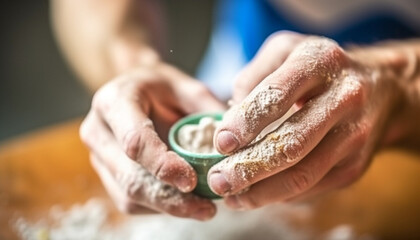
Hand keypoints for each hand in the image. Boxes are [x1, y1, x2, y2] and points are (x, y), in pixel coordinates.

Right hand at [80, 63, 225, 219]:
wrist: (136, 90)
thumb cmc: (163, 87)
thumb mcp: (188, 87)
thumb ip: (208, 111)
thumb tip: (235, 146)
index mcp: (114, 101)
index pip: (135, 140)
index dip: (163, 165)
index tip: (192, 180)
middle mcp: (98, 131)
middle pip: (129, 177)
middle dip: (170, 198)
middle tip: (206, 208)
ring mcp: (99, 156)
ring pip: (128, 196)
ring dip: (167, 208)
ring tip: (202, 208)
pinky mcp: (107, 175)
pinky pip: (131, 202)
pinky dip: (160, 207)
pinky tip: (185, 204)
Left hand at [208, 31, 404, 208]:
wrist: (380, 88)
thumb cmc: (319, 69)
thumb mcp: (285, 52)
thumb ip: (253, 76)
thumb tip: (229, 116)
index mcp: (319, 62)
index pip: (277, 95)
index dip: (245, 122)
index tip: (221, 143)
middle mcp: (344, 97)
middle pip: (291, 142)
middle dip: (249, 167)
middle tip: (218, 181)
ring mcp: (354, 134)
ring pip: (303, 173)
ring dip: (262, 192)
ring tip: (232, 198)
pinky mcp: (356, 164)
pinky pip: (314, 187)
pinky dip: (282, 195)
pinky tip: (258, 194)